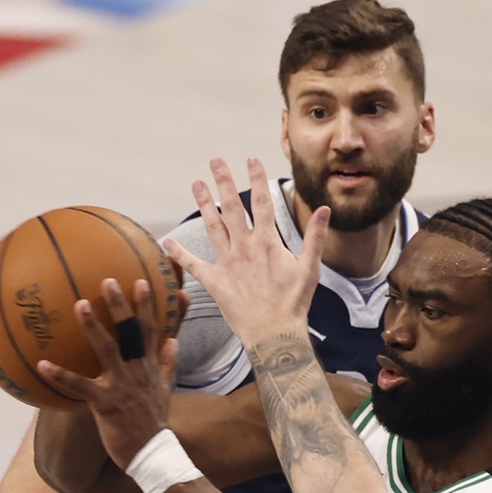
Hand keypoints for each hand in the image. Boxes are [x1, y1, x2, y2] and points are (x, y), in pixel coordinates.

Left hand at [38, 277, 176, 469]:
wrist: (151, 452)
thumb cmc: (153, 421)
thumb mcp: (167, 388)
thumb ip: (169, 362)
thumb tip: (173, 339)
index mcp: (150, 366)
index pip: (152, 329)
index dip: (148, 305)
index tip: (141, 281)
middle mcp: (138, 371)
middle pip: (131, 332)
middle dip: (121, 306)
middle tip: (108, 281)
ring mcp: (121, 385)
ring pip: (107, 350)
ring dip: (93, 326)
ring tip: (79, 304)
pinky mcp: (105, 403)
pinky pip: (79, 386)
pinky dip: (61, 375)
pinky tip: (42, 363)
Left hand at [165, 157, 325, 347]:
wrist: (274, 333)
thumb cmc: (294, 302)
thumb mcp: (310, 268)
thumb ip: (315, 236)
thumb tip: (325, 209)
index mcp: (267, 242)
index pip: (261, 202)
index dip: (256, 178)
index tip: (250, 159)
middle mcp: (244, 247)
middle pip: (232, 207)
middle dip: (223, 181)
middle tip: (215, 161)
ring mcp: (227, 263)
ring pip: (212, 226)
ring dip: (204, 203)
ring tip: (196, 184)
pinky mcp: (214, 281)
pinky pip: (192, 264)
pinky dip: (179, 253)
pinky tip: (167, 242)